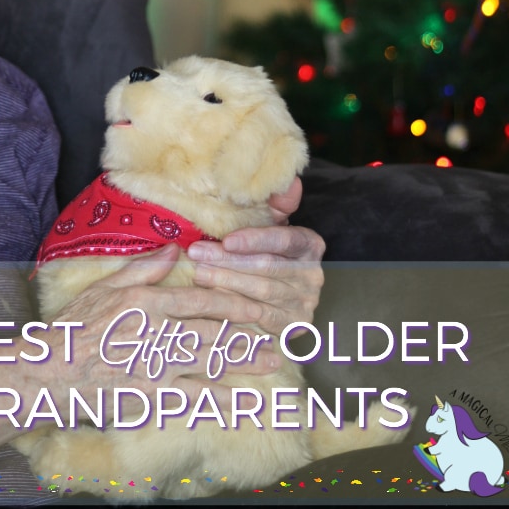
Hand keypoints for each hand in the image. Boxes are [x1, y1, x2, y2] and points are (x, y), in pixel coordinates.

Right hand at [42, 245, 280, 397]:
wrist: (49, 373)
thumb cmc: (74, 328)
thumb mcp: (105, 287)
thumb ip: (143, 268)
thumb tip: (176, 248)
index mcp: (147, 302)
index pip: (201, 299)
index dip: (234, 301)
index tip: (258, 302)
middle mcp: (156, 333)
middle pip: (214, 330)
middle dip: (251, 332)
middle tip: (282, 333)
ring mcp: (156, 367)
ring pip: (210, 362)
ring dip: (244, 362)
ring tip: (273, 361)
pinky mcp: (150, 396)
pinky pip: (192, 397)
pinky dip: (218, 398)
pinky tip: (239, 399)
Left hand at [186, 178, 324, 335]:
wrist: (275, 298)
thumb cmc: (265, 253)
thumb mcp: (271, 226)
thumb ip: (278, 204)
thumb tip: (291, 182)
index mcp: (310, 245)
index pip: (284, 240)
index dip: (255, 240)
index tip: (226, 240)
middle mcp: (313, 275)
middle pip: (267, 267)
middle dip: (228, 260)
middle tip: (196, 254)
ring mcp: (304, 303)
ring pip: (259, 292)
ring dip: (225, 282)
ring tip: (198, 273)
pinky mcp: (291, 327)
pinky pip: (257, 317)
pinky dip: (232, 307)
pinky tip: (210, 299)